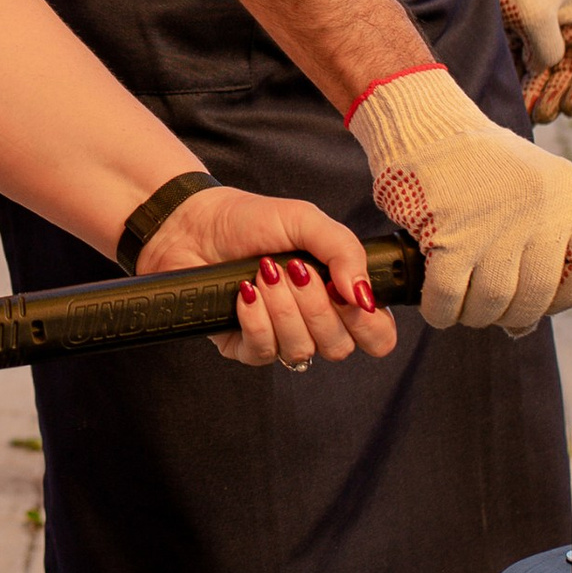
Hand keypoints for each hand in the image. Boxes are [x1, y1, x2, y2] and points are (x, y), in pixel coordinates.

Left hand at [136, 186, 397, 372]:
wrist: (194, 223)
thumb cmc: (252, 220)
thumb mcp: (306, 221)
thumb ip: (345, 250)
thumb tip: (365, 294)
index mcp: (339, 295)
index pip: (377, 336)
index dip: (369, 325)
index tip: (347, 294)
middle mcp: (314, 323)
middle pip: (339, 347)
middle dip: (317, 306)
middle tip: (294, 269)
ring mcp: (279, 337)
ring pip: (301, 351)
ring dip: (284, 308)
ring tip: (263, 272)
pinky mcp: (243, 347)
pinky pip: (263, 352)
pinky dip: (256, 318)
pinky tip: (244, 291)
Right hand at [348, 66, 571, 338]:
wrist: (427, 126)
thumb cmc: (478, 164)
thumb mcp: (532, 183)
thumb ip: (541, 240)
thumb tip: (525, 323)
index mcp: (569, 191)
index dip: (571, 295)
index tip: (546, 300)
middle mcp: (542, 207)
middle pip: (538, 294)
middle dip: (512, 314)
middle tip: (493, 309)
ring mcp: (497, 223)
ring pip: (494, 302)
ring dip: (476, 316)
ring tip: (464, 307)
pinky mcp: (451, 234)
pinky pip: (450, 297)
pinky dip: (442, 312)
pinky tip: (438, 307)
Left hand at [473, 0, 571, 124]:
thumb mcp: (535, 16)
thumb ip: (546, 51)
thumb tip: (544, 70)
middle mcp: (570, 22)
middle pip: (571, 69)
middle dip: (559, 94)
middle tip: (544, 116)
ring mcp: (545, 27)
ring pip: (548, 69)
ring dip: (540, 93)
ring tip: (531, 116)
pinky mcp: (521, 30)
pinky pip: (527, 62)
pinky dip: (524, 81)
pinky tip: (517, 100)